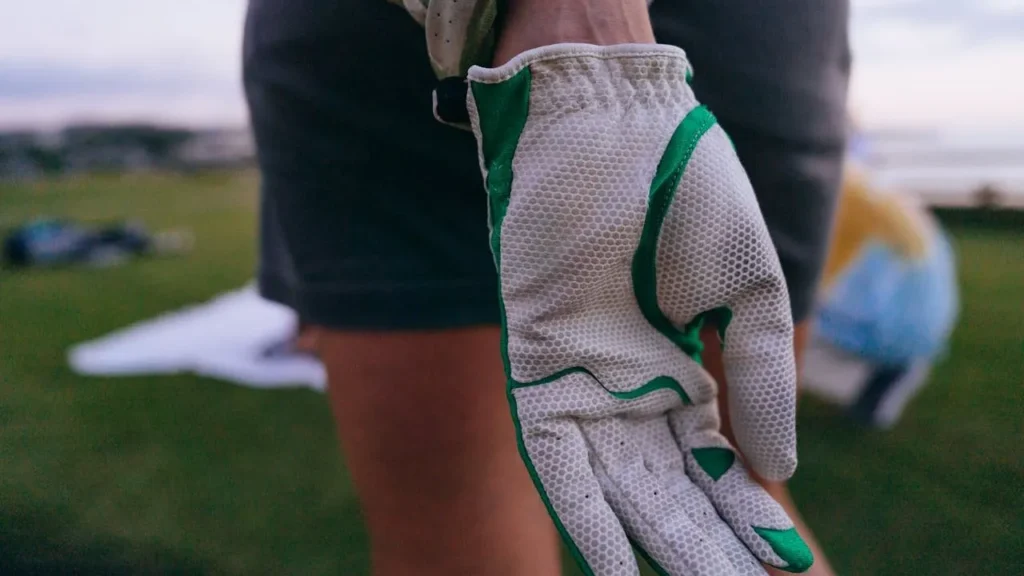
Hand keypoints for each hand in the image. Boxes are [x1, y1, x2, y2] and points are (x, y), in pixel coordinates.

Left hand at [467, 44, 812, 574]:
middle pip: (674, 489)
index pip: (722, 465)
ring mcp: (586, 385)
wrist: (612, 132)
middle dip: (708, 546)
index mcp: (687, 371)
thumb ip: (762, 378)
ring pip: (622, 488)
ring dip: (658, 543)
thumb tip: (778, 472)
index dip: (752, 519)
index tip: (783, 568)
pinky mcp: (538, 373)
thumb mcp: (751, 288)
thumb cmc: (687, 194)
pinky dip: (587, 514)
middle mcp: (634, 390)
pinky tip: (617, 567)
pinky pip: (558, 460)